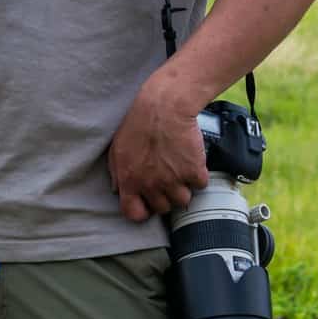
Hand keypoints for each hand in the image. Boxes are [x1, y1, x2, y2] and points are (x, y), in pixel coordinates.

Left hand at [108, 73, 208, 221]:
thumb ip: (117, 171)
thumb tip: (118, 189)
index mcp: (129, 180)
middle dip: (164, 195)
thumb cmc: (139, 121)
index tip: (148, 202)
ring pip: (183, 200)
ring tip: (179, 167)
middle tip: (166, 176)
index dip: (142, 210)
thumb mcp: (118, 147)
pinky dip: (199, 174)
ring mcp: (173, 180)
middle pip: (162, 208)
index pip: (133, 213)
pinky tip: (191, 159)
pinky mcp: (193, 171)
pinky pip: (200, 185)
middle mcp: (151, 185)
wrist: (165, 105)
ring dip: (183, 187)